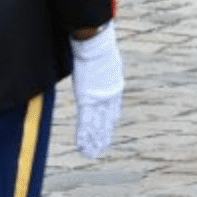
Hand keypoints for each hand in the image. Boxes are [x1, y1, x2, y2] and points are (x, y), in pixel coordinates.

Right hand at [71, 23, 123, 158]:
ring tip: (91, 153)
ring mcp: (98, 99)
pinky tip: (82, 146)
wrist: (95, 43)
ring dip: (93, 140)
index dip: (109, 121)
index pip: (112, 109)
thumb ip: (102, 64)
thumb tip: (98, 56)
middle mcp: (108, 96)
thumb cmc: (98, 45)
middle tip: (100, 149)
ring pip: (96, 126)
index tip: (108, 129)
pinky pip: (85, 122)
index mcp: (113, 86)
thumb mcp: (104, 58)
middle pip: (106, 121)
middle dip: (102, 135)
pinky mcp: (87, 99)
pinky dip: (83, 135)